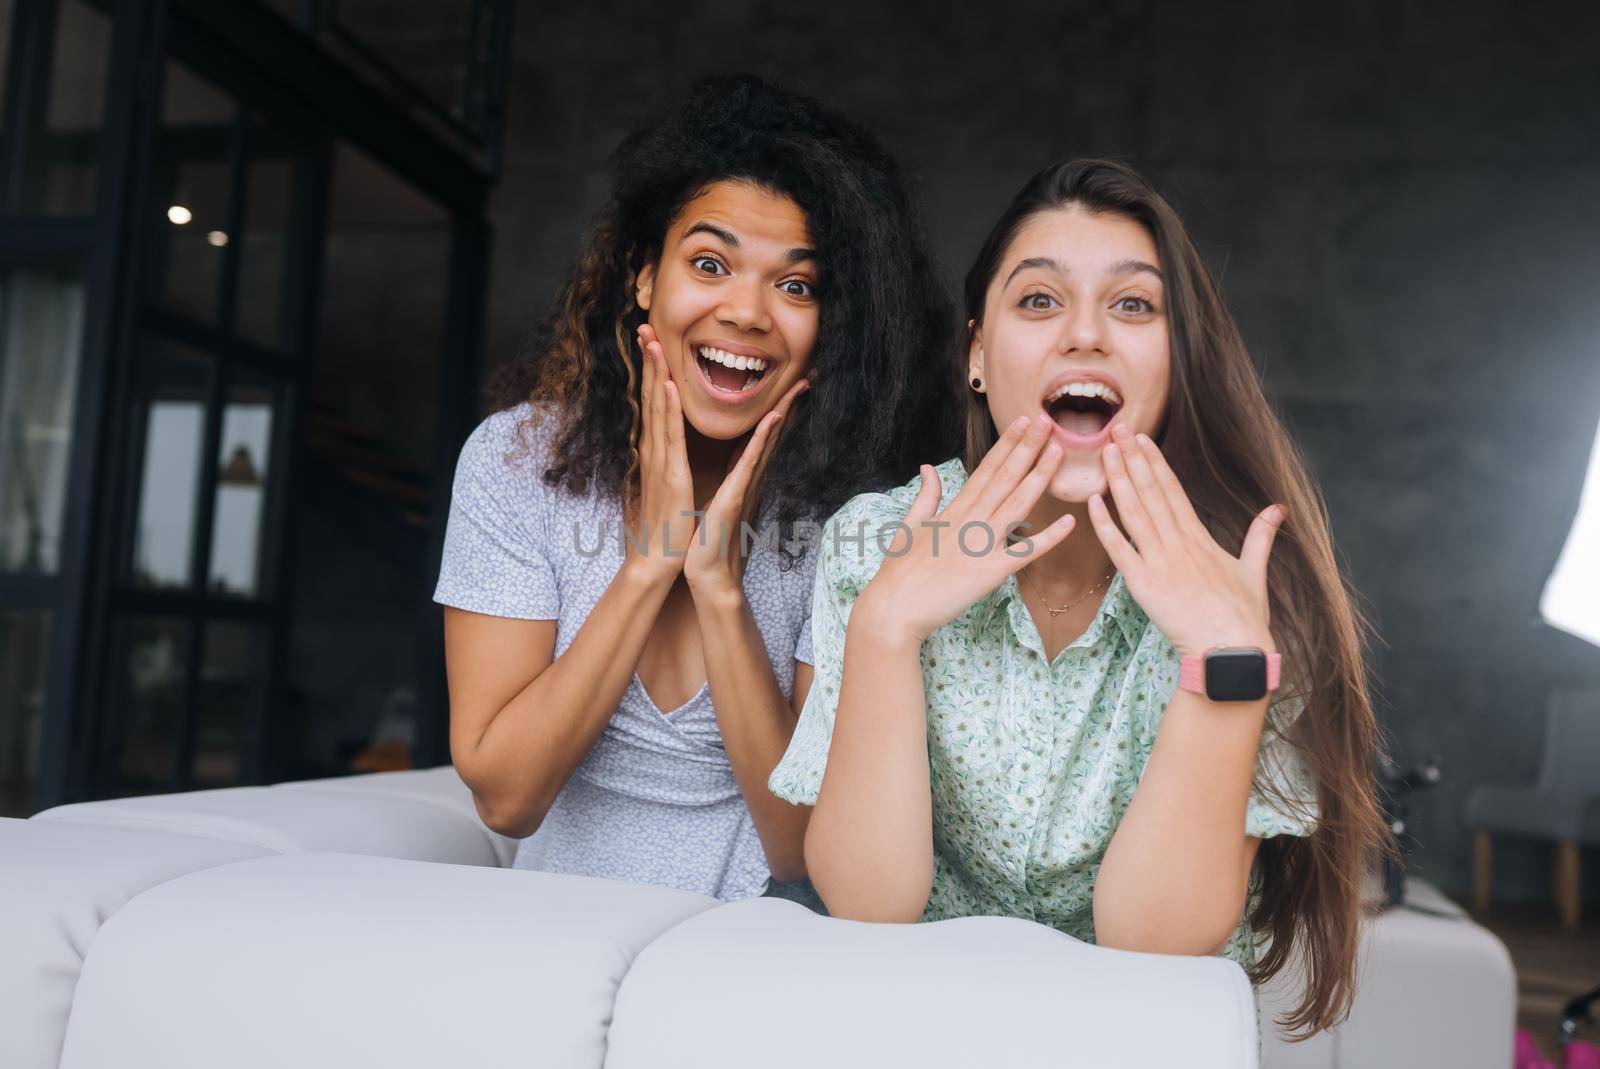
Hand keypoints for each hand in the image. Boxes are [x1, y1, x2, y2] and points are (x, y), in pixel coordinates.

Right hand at [626, 323, 696, 582]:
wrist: (659, 559)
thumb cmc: (666, 526)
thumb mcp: (668, 485)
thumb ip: (666, 463)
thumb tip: (665, 449)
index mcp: (658, 452)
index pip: (654, 403)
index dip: (652, 371)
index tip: (651, 342)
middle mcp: (655, 451)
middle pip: (651, 397)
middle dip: (648, 361)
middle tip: (644, 326)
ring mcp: (661, 462)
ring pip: (657, 409)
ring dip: (655, 374)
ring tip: (653, 342)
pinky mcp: (672, 476)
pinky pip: (670, 437)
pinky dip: (668, 410)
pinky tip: (668, 386)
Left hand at [684, 372, 810, 598]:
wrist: (707, 575)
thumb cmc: (709, 542)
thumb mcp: (719, 505)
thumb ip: (730, 486)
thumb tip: (733, 472)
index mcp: (743, 479)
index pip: (761, 438)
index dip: (776, 411)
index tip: (789, 387)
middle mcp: (750, 479)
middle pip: (772, 435)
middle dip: (789, 404)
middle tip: (808, 376)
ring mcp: (745, 487)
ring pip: (766, 442)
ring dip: (782, 412)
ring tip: (797, 387)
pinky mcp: (735, 497)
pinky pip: (749, 462)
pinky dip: (762, 439)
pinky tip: (773, 419)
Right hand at [854, 413, 1077, 647]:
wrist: (893, 610)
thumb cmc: (898, 573)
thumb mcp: (908, 526)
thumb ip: (925, 497)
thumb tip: (928, 468)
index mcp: (953, 510)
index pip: (986, 469)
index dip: (1007, 444)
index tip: (1024, 422)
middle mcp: (970, 521)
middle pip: (1004, 478)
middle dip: (1028, 448)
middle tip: (1048, 421)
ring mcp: (980, 545)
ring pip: (1017, 504)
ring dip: (1039, 477)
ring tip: (1059, 451)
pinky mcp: (989, 572)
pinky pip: (1024, 553)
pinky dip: (1048, 538)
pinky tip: (1069, 521)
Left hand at [1088, 422, 1283, 658]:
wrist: (1230, 650)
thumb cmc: (1243, 616)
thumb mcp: (1254, 570)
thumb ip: (1260, 536)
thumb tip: (1277, 509)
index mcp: (1200, 538)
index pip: (1173, 490)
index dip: (1155, 462)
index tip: (1142, 439)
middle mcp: (1178, 543)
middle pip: (1151, 492)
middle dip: (1132, 459)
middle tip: (1116, 430)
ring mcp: (1159, 561)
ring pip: (1135, 512)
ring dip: (1118, 480)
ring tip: (1105, 452)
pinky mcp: (1143, 583)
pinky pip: (1119, 549)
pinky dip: (1105, 525)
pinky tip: (1093, 501)